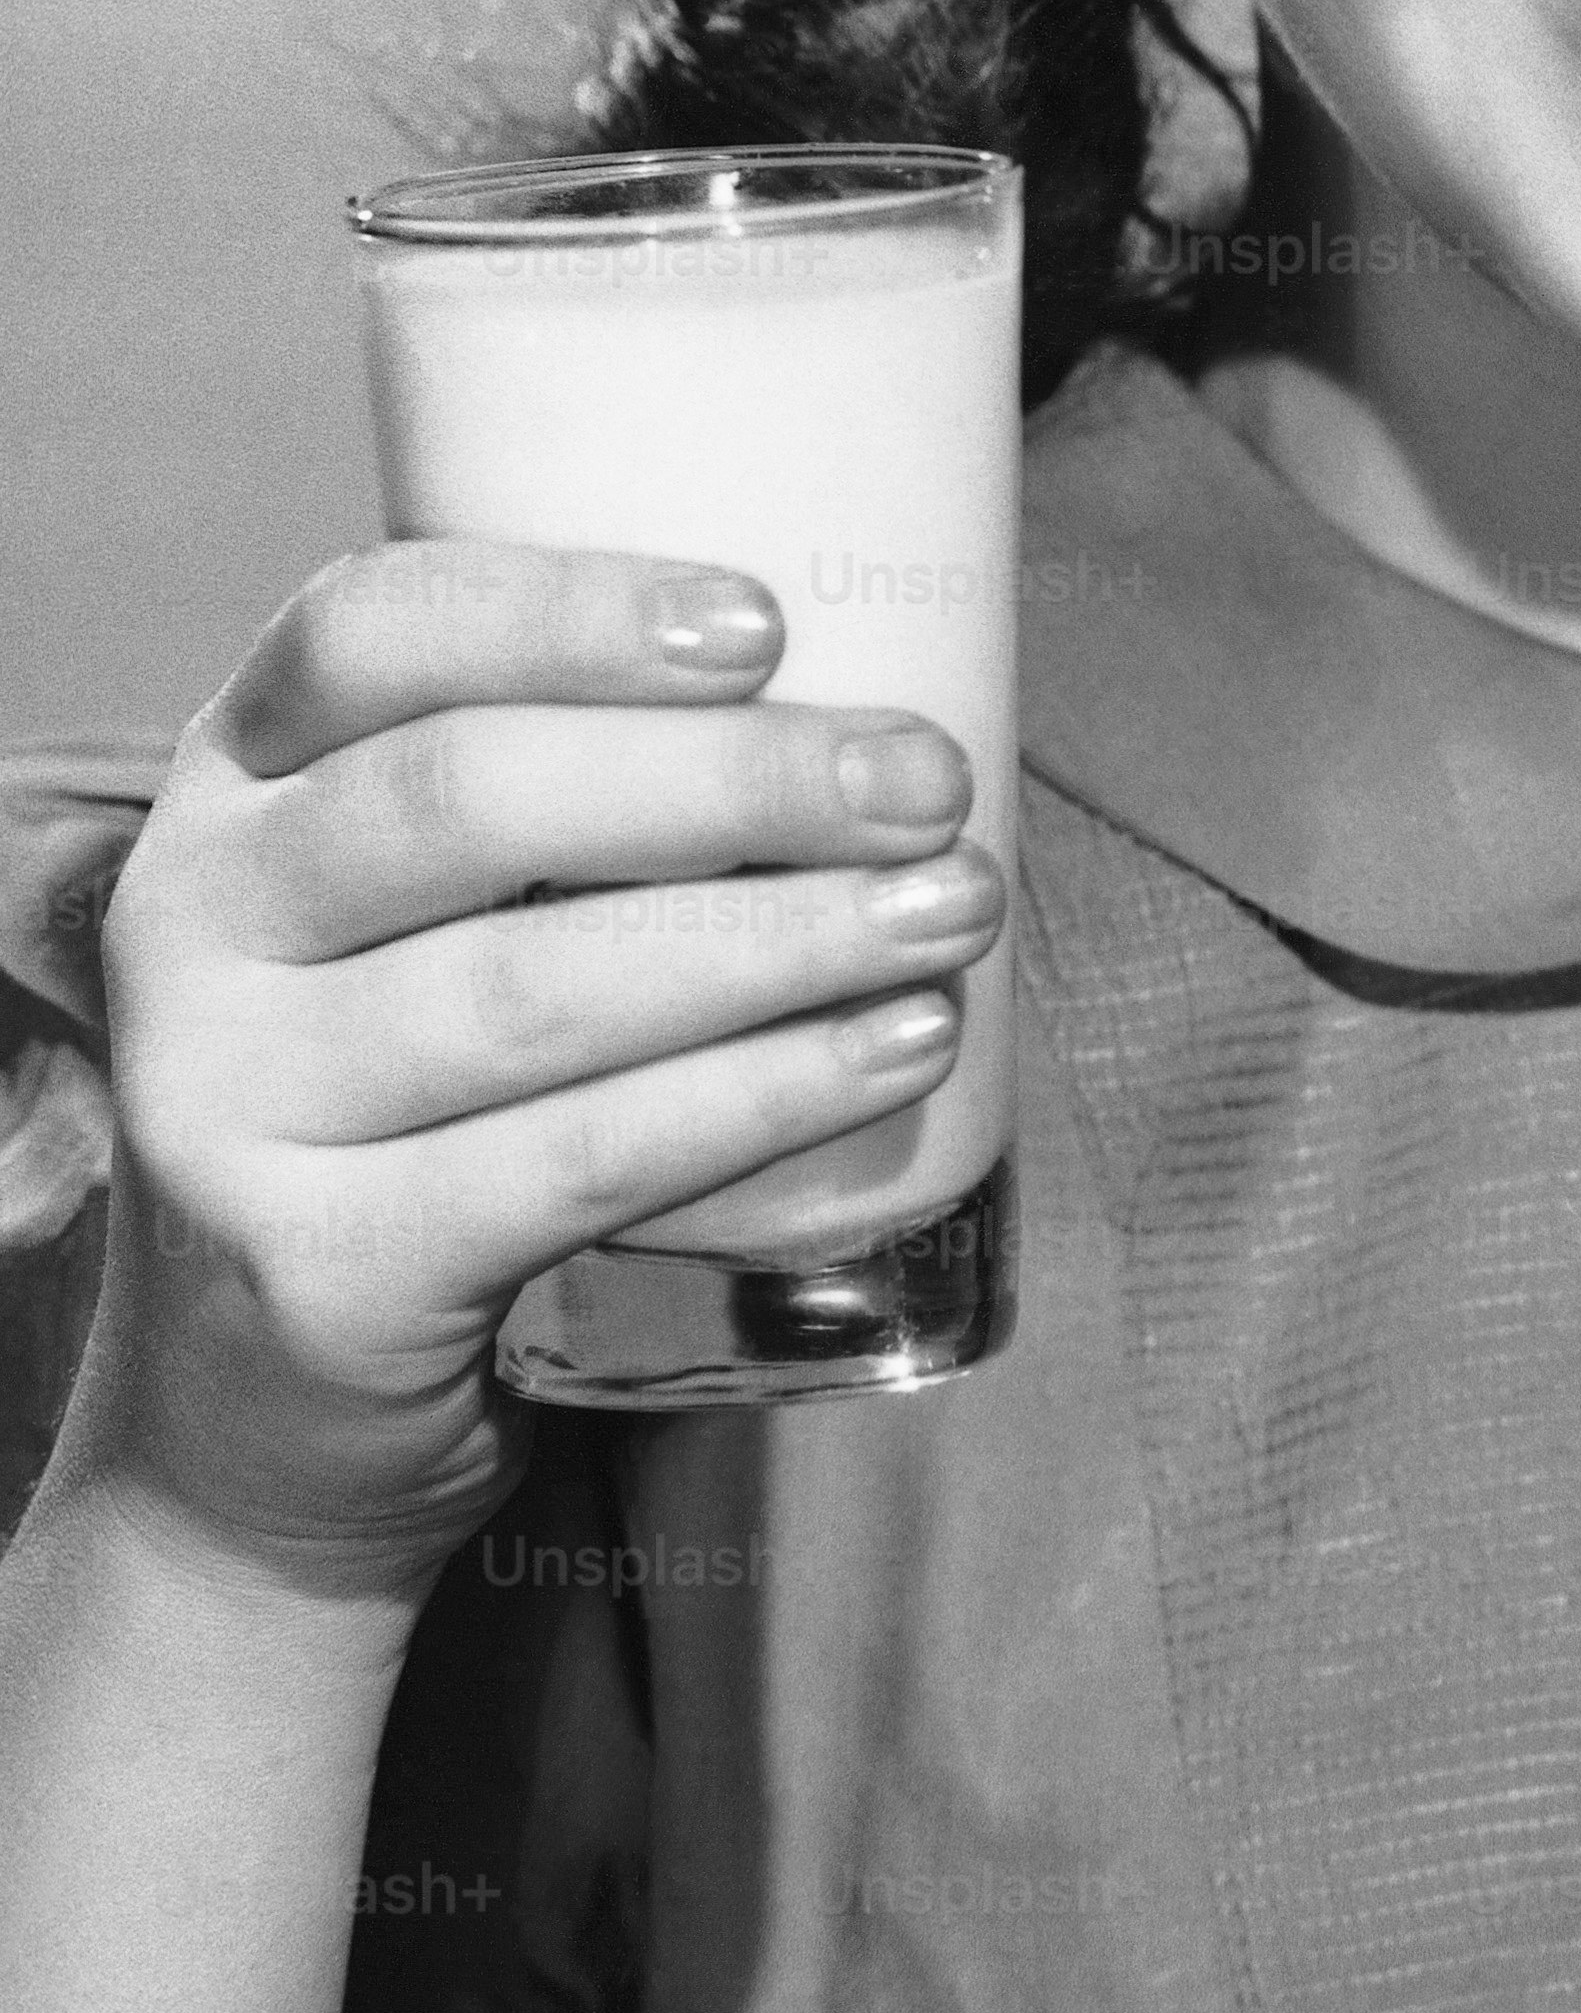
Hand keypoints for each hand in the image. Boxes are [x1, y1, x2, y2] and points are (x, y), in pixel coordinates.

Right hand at [60, 542, 1003, 1608]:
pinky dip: (755, 1099)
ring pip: (530, 990)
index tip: (765, 623)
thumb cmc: (409, 1080)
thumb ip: (566, 793)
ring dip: (778, 943)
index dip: (567, 612)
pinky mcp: (312, 1274)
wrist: (260, 1400)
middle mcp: (195, 919)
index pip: (367, 632)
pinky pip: (569, 1163)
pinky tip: (895, 1050)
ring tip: (954, 913)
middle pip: (465, 801)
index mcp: (233, 775)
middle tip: (931, 781)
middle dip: (733, 783)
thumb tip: (873, 709)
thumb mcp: (419, 903)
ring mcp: (225, 1105)